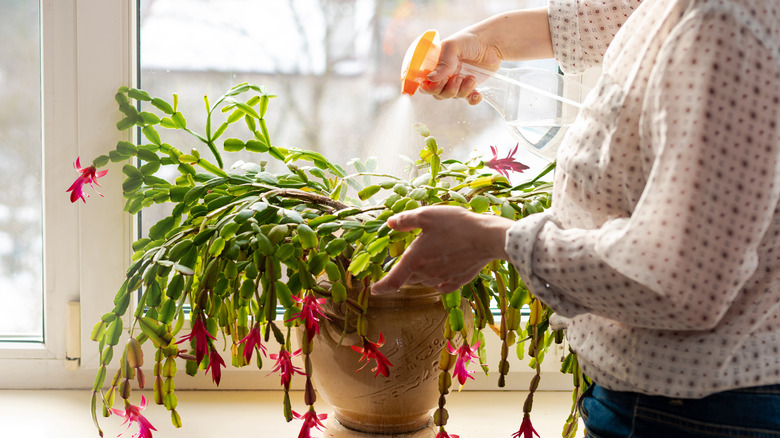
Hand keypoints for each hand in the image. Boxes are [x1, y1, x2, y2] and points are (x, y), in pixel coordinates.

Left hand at [371, 206, 513, 294]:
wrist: (487, 238)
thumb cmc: (456, 224)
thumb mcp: (427, 215)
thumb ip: (405, 220)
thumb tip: (390, 223)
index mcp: (415, 259)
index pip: (392, 280)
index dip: (381, 287)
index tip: (373, 290)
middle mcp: (426, 273)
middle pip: (409, 278)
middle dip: (406, 271)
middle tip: (413, 255)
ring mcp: (443, 279)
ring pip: (425, 281)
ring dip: (423, 272)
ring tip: (432, 254)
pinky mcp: (458, 281)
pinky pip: (442, 285)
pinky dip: (438, 280)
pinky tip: (443, 270)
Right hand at [419, 31, 502, 104]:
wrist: (492, 42)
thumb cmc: (470, 39)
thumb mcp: (453, 46)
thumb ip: (443, 62)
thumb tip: (431, 79)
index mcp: (436, 66)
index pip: (425, 83)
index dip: (428, 88)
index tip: (439, 82)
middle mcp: (445, 75)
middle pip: (438, 94)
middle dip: (448, 89)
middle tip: (458, 78)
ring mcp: (458, 82)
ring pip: (453, 96)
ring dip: (462, 90)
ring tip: (471, 78)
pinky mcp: (471, 86)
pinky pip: (468, 100)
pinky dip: (472, 99)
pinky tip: (478, 93)